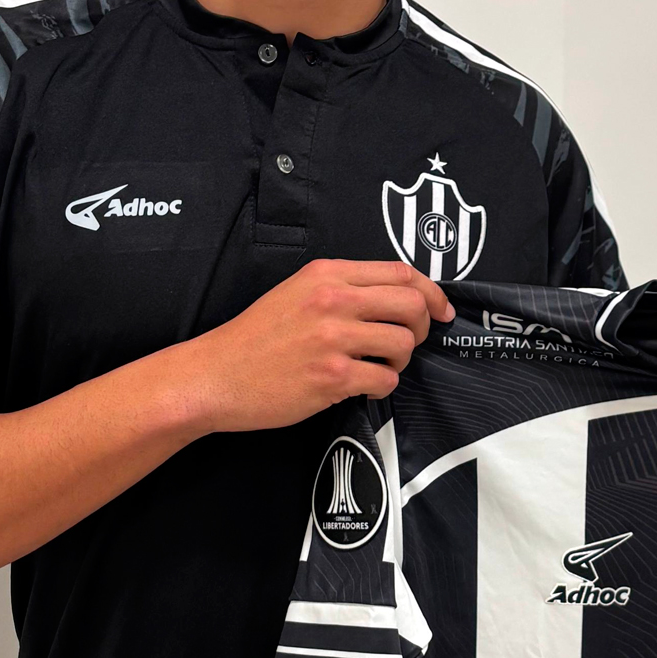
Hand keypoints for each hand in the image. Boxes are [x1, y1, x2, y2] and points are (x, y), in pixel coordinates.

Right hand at [185, 259, 453, 433]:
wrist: (215, 375)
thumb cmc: (256, 337)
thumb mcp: (297, 291)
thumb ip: (343, 287)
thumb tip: (396, 297)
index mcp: (326, 274)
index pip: (401, 272)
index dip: (431, 291)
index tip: (441, 309)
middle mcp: (333, 301)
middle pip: (412, 304)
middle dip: (424, 325)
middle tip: (411, 340)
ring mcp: (333, 339)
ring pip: (404, 343)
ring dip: (402, 359)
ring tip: (380, 365)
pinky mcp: (332, 378)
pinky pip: (385, 380)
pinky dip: (383, 385)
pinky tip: (364, 385)